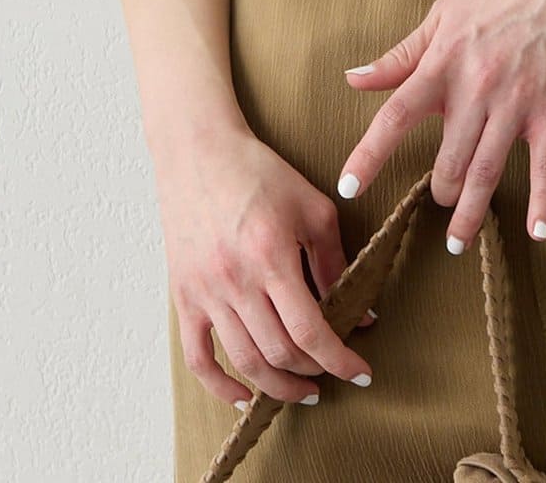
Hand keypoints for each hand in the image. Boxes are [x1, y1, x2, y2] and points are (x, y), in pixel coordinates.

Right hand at [157, 120, 378, 407]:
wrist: (199, 152)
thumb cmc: (259, 173)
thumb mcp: (312, 208)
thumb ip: (335, 262)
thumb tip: (362, 313)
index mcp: (271, 255)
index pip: (310, 330)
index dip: (339, 360)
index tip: (360, 374)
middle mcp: (235, 280)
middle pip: (279, 351)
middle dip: (313, 372)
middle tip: (331, 373)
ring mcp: (204, 291)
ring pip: (244, 361)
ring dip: (276, 385)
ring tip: (300, 388)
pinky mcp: (183, 296)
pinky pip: (197, 357)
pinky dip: (221, 386)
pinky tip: (246, 394)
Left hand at [336, 0, 545, 253]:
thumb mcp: (444, 11)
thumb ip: (401, 54)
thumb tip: (354, 78)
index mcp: (444, 61)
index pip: (396, 115)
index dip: (370, 153)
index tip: (349, 188)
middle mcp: (476, 86)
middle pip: (446, 158)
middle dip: (440, 191)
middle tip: (440, 204)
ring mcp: (518, 100)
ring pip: (487, 170)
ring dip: (471, 212)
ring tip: (459, 241)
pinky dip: (543, 201)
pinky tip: (538, 231)